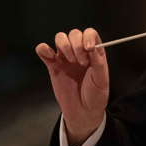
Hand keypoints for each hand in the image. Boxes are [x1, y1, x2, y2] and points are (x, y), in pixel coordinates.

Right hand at [35, 27, 108, 145]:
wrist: (83, 112)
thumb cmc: (95, 96)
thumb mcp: (101, 80)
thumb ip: (98, 62)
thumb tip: (92, 46)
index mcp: (94, 53)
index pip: (90, 33)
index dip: (87, 37)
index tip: (88, 48)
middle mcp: (80, 52)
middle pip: (74, 34)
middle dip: (76, 45)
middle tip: (81, 62)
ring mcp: (65, 58)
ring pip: (60, 38)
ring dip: (64, 46)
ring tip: (70, 61)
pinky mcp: (53, 66)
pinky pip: (44, 51)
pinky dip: (43, 49)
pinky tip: (49, 56)